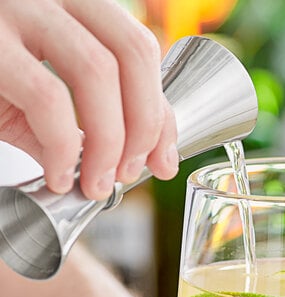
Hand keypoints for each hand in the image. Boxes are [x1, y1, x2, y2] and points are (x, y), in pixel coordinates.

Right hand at [0, 0, 177, 199]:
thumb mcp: (41, 93)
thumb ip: (89, 116)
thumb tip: (138, 160)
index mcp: (72, 5)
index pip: (139, 49)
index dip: (160, 113)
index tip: (162, 162)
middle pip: (131, 51)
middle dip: (143, 126)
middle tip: (129, 174)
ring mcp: (13, 7)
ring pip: (96, 69)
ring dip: (109, 140)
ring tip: (98, 184)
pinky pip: (47, 96)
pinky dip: (64, 146)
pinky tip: (59, 175)